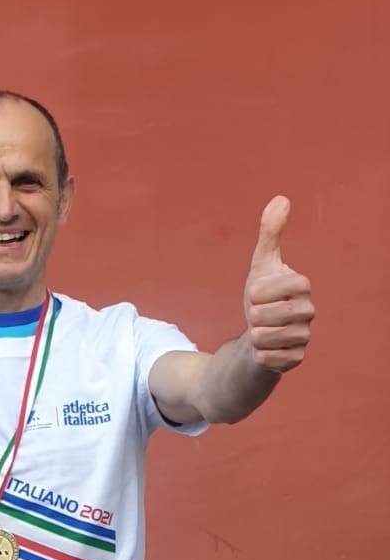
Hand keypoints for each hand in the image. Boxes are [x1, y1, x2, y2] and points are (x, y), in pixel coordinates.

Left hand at [244, 196, 313, 372]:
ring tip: (261, 332)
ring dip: (254, 335)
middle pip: (264, 314)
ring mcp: (304, 337)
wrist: (257, 335)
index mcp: (302, 287)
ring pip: (264, 337)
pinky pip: (267, 358)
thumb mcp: (261, 264)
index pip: (274, 286)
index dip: (258, 291)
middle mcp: (308, 312)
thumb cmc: (261, 298)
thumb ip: (270, 233)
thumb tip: (281, 199)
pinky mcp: (295, 360)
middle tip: (257, 315)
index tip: (257, 293)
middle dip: (251, 315)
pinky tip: (264, 350)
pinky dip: (258, 354)